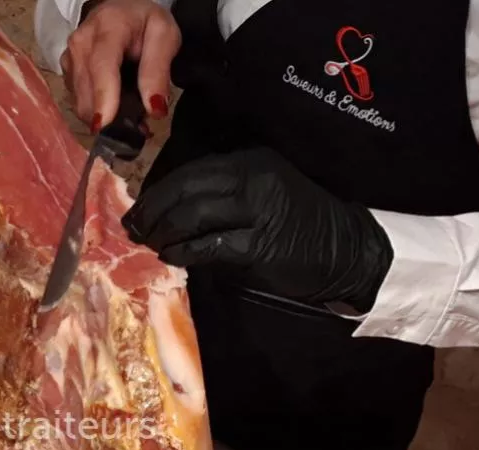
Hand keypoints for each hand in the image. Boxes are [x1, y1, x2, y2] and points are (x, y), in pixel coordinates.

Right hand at [60, 0, 178, 130]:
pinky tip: (114, 105)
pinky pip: (79, 103)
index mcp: (107, 28)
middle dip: (112, 117)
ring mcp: (69, 60)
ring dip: (106, 117)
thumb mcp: (165, 37)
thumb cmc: (144, 23)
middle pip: (88, 93)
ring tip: (130, 112)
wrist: (120, 11)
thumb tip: (155, 108)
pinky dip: (98, 111)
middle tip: (141, 123)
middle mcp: (80, 44)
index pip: (102, 66)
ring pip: (82, 104)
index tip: (105, 124)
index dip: (103, 97)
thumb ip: (158, 71)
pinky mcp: (66, 74)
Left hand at [121, 148, 392, 311]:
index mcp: (250, 162)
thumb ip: (222, 195)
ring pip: (193, 216)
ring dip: (163, 232)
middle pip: (186, 190)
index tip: (137, 209)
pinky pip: (209, 246)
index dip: (158, 192)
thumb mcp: (262, 193)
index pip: (191, 173)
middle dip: (152, 211)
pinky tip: (172, 256)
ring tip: (149, 244)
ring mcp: (258, 210)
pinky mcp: (260, 244)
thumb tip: (168, 210)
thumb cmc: (298, 224)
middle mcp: (253, 179)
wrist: (345, 248)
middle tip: (133, 228)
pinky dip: (184, 251)